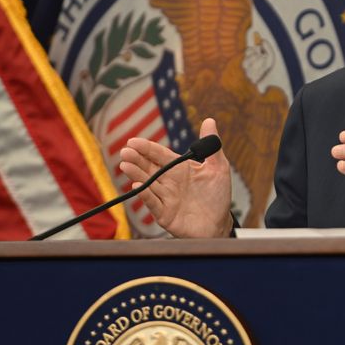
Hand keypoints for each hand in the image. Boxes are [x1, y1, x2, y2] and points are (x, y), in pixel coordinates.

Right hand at [118, 118, 233, 237]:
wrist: (220, 223)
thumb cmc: (217, 196)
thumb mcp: (218, 168)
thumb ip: (212, 147)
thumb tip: (210, 121)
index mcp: (180, 169)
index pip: (160, 155)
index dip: (147, 148)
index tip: (133, 141)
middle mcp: (169, 182)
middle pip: (149, 168)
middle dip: (137, 159)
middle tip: (125, 151)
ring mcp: (166, 198)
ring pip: (148, 184)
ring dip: (136, 174)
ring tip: (125, 165)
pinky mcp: (165, 214)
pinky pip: (154, 203)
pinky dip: (146, 195)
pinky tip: (138, 185)